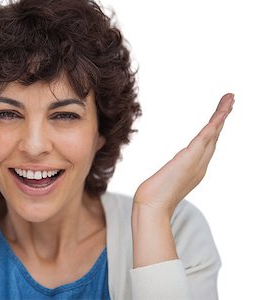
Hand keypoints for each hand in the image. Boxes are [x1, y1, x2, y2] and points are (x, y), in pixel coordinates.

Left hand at [134, 93, 234, 216]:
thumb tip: (157, 182)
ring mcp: (197, 162)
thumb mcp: (163, 182)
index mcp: (195, 169)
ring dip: (222, 115)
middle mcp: (200, 165)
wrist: (152, 207)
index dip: (215, 130)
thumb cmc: (153, 198)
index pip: (207, 145)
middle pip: (215, 136)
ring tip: (230, 99)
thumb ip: (166, 178)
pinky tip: (220, 113)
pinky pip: (205, 138)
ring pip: (213, 134)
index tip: (220, 116)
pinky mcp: (189, 159)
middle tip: (231, 100)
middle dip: (223, 117)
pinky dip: (214, 124)